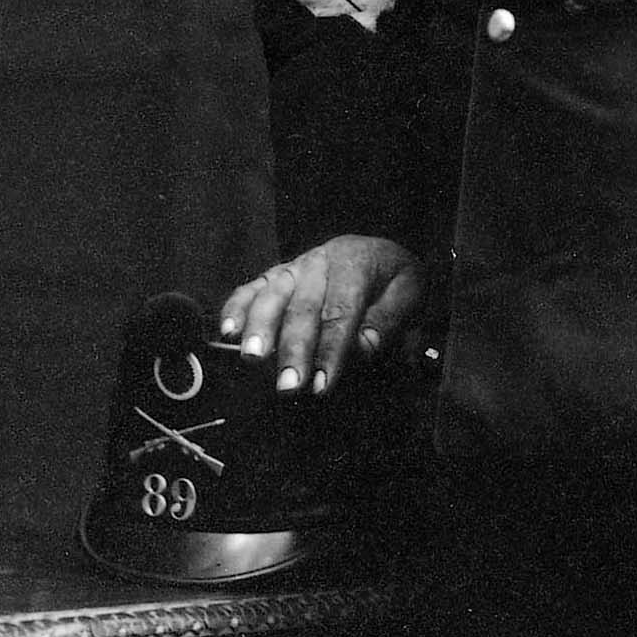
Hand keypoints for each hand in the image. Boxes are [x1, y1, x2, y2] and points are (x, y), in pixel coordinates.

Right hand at [218, 235, 424, 396]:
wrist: (378, 250)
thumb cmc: (393, 279)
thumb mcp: (410, 291)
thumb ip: (389, 318)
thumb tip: (363, 347)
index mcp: (356, 262)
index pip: (341, 310)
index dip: (331, 349)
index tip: (322, 385)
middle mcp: (320, 262)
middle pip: (303, 307)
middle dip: (294, 350)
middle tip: (288, 387)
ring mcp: (294, 267)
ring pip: (272, 295)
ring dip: (260, 329)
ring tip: (252, 360)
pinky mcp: (275, 275)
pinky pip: (251, 288)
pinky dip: (236, 308)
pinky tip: (227, 332)